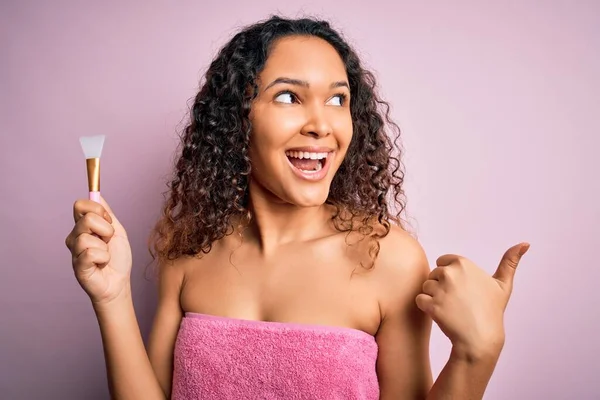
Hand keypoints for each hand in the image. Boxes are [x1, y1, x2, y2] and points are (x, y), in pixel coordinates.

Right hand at [65, 196, 132, 305]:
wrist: (119, 282)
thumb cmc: (118, 258)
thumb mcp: (117, 231)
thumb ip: (107, 214)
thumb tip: (97, 195)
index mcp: (84, 226)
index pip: (80, 205)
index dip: (97, 209)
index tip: (108, 221)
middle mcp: (75, 236)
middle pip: (86, 218)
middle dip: (106, 229)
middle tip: (108, 241)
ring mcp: (74, 251)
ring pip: (87, 237)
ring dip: (105, 246)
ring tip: (105, 255)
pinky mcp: (77, 265)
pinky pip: (91, 253)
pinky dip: (103, 258)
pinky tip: (101, 264)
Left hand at [415, 243, 529, 357]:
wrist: (480, 339)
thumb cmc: (491, 311)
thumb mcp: (503, 285)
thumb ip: (510, 262)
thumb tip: (525, 243)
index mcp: (463, 264)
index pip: (443, 262)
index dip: (450, 276)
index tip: (461, 289)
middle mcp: (450, 273)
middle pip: (433, 274)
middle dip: (441, 286)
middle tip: (457, 302)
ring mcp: (440, 289)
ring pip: (426, 287)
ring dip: (433, 297)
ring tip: (450, 308)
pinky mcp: (431, 304)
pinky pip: (419, 300)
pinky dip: (426, 307)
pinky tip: (441, 315)